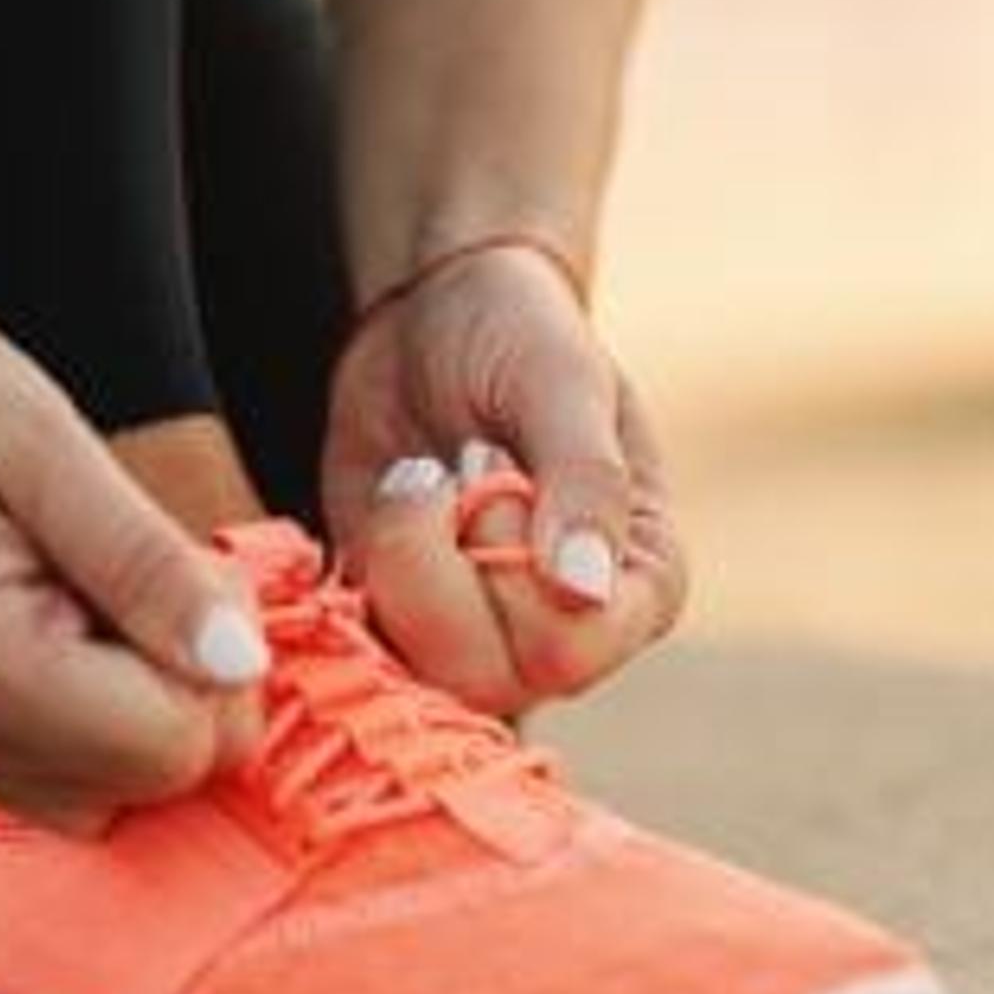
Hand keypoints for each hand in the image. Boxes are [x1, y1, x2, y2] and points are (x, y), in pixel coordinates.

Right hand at [0, 283, 265, 833]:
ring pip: (116, 789)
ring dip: (140, 695)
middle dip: (185, 677)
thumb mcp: (38, 438)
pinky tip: (57, 611)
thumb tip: (245, 659)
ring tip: (84, 578)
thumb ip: (143, 560)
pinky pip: (61, 774)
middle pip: (156, 780)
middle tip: (132, 557)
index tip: (175, 557)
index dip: (218, 658)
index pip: (176, 746)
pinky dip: (91, 709)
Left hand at [319, 244, 687, 715]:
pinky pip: (362, 655)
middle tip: (438, 472)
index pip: (569, 649)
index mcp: (641, 584)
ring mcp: (484, 638)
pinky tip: (382, 508)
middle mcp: (571, 632)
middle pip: (486, 679)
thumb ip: (585, 480)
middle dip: (434, 566)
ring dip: (390, 563)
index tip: (491, 473)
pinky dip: (351, 582)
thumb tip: (584, 589)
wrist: (436, 314)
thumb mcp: (561, 380)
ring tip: (413, 480)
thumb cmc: (521, 332)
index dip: (508, 570)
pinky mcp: (404, 625)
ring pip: (416, 676)